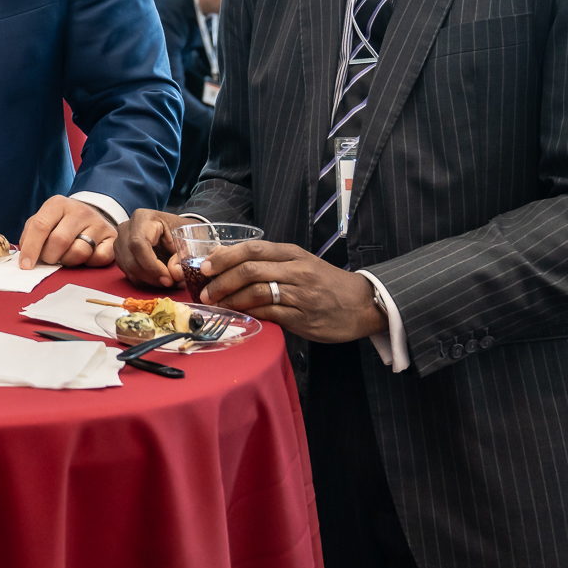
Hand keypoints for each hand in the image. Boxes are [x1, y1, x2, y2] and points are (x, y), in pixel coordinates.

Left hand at [16, 196, 116, 268]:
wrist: (92, 215)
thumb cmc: (61, 223)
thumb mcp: (44, 221)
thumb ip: (31, 235)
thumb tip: (25, 259)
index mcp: (58, 204)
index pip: (40, 226)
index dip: (31, 248)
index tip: (26, 265)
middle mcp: (79, 211)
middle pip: (59, 241)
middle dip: (50, 257)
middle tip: (51, 259)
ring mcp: (98, 223)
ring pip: (79, 252)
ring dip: (69, 261)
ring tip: (67, 255)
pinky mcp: (112, 238)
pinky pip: (99, 258)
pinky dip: (90, 263)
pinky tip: (86, 257)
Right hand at [115, 208, 200, 288]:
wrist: (175, 229)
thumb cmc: (181, 231)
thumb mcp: (188, 239)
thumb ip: (183, 256)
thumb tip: (175, 273)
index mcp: (143, 219)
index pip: (139, 244)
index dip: (152, 266)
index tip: (168, 278)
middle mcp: (126, 229)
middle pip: (132, 260)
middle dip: (153, 277)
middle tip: (171, 282)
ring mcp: (121, 242)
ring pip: (129, 270)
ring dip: (150, 281)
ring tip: (168, 280)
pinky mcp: (121, 255)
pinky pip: (129, 273)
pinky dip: (145, 280)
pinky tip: (159, 278)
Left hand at [195, 240, 386, 343]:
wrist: (363, 304)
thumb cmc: (325, 282)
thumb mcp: (298, 262)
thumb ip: (266, 260)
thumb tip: (224, 257)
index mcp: (293, 254)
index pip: (253, 248)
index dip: (224, 256)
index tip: (205, 266)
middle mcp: (296, 271)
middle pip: (250, 270)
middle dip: (221, 280)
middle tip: (204, 291)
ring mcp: (301, 295)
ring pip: (257, 292)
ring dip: (231, 299)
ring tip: (216, 304)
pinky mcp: (303, 318)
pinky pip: (269, 314)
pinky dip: (249, 313)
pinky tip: (238, 314)